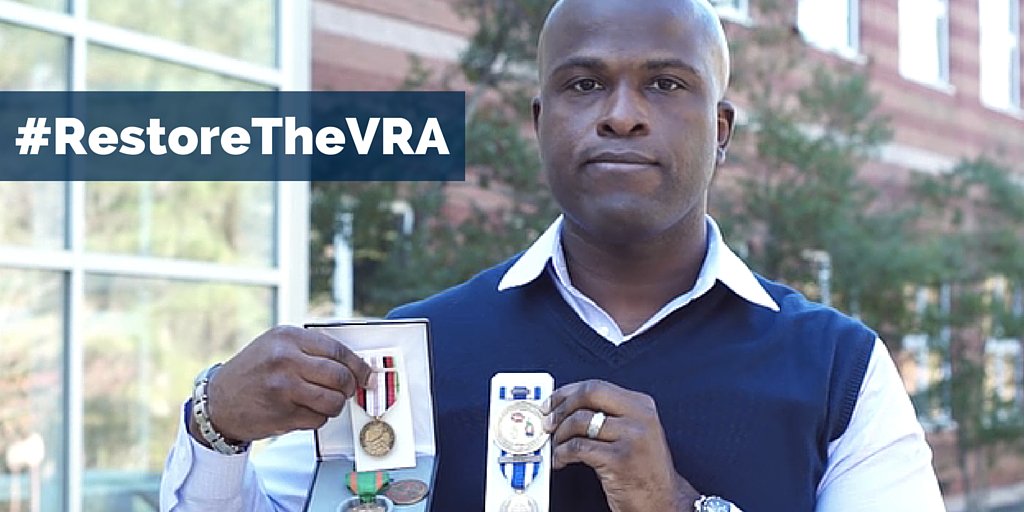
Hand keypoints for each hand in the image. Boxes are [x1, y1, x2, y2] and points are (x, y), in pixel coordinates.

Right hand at [189, 325, 371, 444]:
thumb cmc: (253, 372)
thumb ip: (311, 349)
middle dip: (350, 387)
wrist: (218, 401)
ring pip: (333, 401)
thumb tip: (354, 363)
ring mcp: (284, 387)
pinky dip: (317, 418)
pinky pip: (318, 419)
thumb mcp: (277, 345)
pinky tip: (302, 411)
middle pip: (340, 376)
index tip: (366, 374)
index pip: (338, 350)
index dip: (358, 365)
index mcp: (288, 337)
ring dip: (335, 406)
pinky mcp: (282, 413)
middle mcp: (285, 359)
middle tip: (348, 390)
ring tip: (323, 402)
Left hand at [543, 380, 698, 511]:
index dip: (568, 392)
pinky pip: (578, 448)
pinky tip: (561, 460)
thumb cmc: (646, 471)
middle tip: (548, 421)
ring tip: (557, 446)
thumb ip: (611, 415)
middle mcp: (639, 417)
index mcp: (642, 406)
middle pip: (589, 394)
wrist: (664, 502)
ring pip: (580, 421)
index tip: (552, 402)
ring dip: (560, 435)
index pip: (597, 386)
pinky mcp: (620, 460)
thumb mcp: (637, 433)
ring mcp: (631, 438)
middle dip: (561, 407)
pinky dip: (562, 454)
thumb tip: (569, 407)